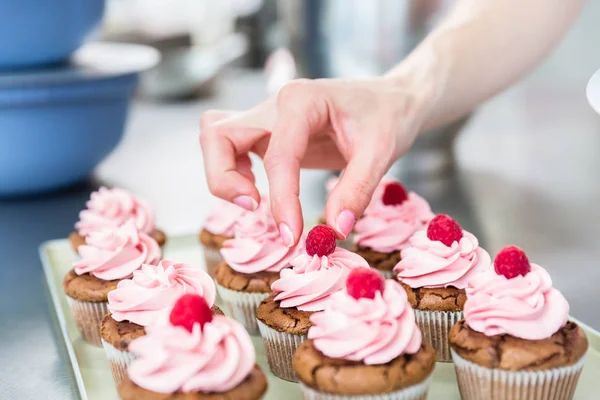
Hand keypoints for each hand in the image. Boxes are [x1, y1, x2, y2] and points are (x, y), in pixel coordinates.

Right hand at [199, 77, 433, 245]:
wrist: (391, 100)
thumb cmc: (388, 117)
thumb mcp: (382, 152)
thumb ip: (357, 190)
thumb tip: (334, 230)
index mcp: (301, 100)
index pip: (277, 156)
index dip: (281, 200)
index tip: (293, 236)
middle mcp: (274, 104)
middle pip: (217, 136)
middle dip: (224, 179)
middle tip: (254, 207)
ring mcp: (266, 117)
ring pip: (214, 139)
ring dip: (222, 174)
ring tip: (255, 201)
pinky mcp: (267, 133)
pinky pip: (229, 148)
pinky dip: (232, 172)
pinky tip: (259, 192)